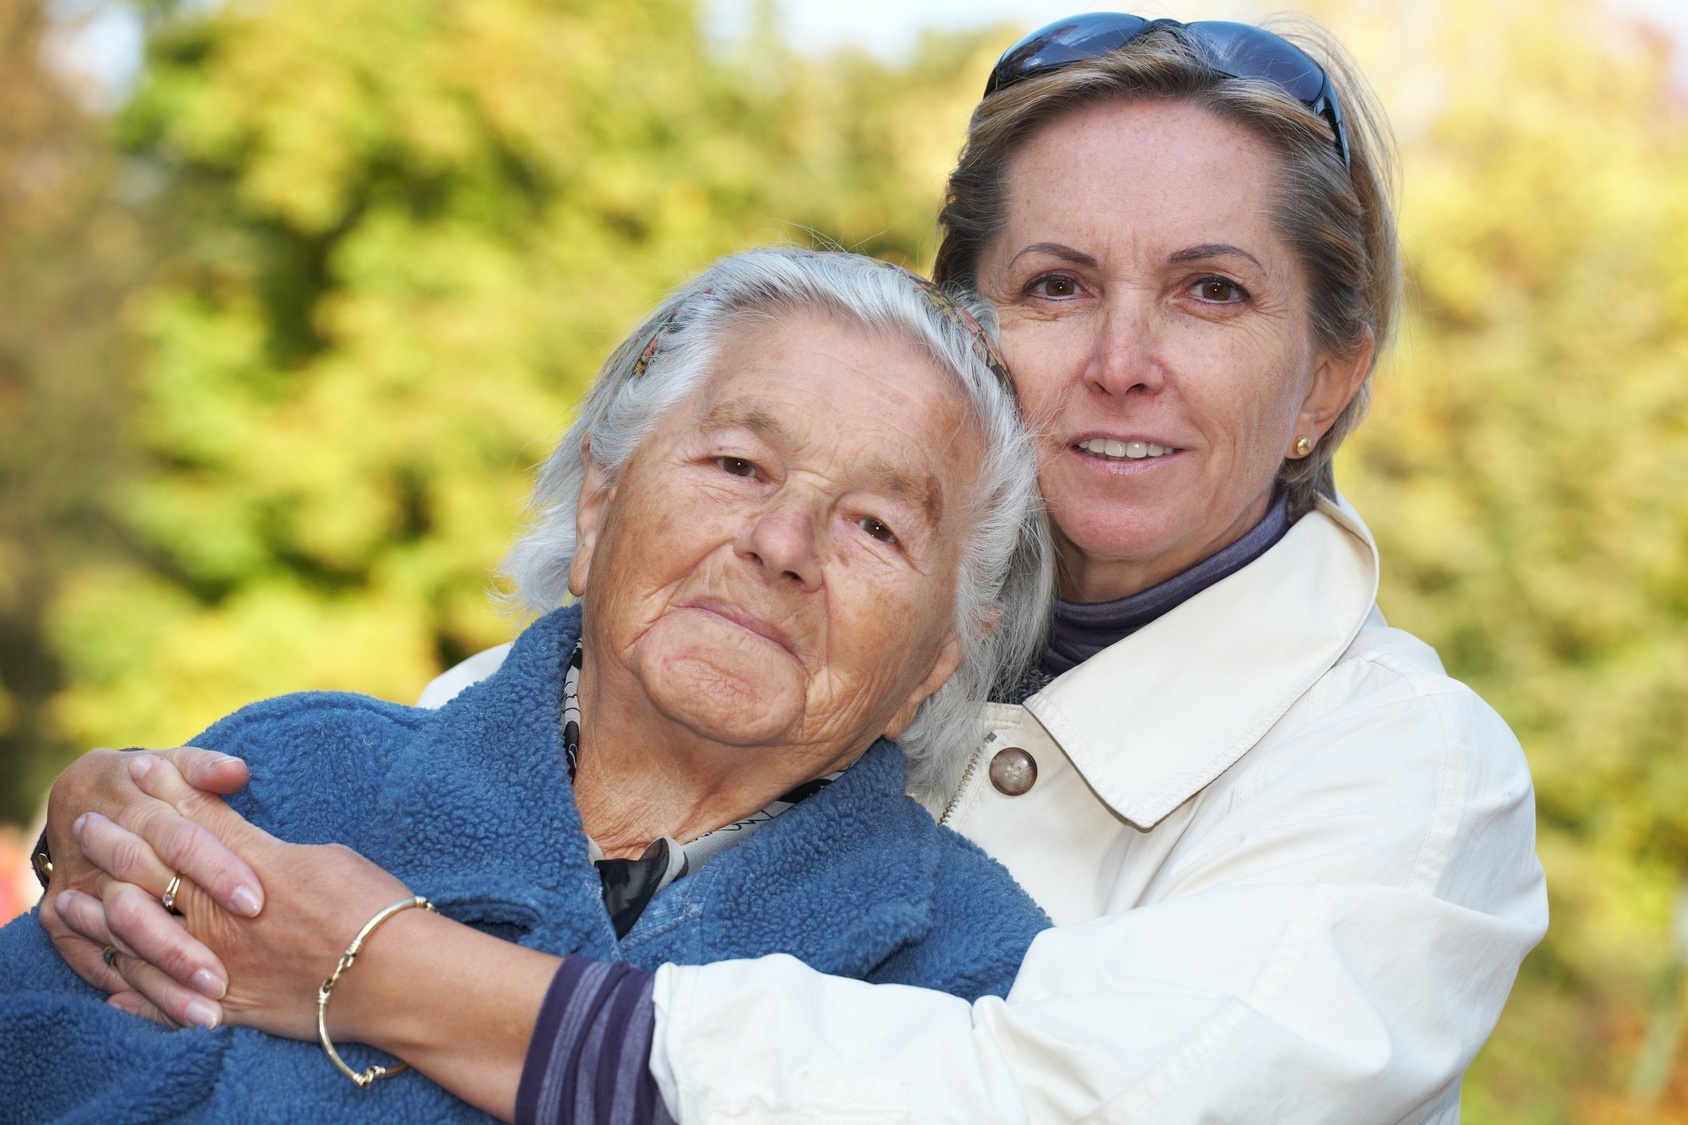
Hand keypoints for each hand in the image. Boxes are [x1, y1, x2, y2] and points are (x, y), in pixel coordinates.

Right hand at [39, 748, 260, 1018]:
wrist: (81, 797)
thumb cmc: (151, 782)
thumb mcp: (176, 765)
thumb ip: (207, 768)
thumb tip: (237, 771)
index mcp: (138, 810)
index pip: (181, 842)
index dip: (217, 871)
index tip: (255, 902)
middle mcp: (102, 855)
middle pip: (144, 904)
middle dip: (184, 945)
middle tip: (225, 980)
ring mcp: (77, 892)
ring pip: (121, 944)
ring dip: (164, 983)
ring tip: (209, 1015)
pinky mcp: (62, 922)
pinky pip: (98, 966)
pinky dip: (139, 996)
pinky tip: (178, 1020)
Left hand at [55, 754, 411, 1040]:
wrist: (394, 976)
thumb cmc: (372, 908)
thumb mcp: (321, 858)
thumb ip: (269, 851)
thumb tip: (242, 844)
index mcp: (247, 870)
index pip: (188, 822)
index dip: (159, 794)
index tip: (134, 772)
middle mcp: (218, 915)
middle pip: (148, 872)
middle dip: (114, 844)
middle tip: (88, 824)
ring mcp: (217, 963)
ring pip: (136, 938)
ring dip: (98, 915)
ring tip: (70, 901)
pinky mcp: (228, 1006)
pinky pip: (163, 1005)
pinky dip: (133, 995)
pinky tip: (113, 986)